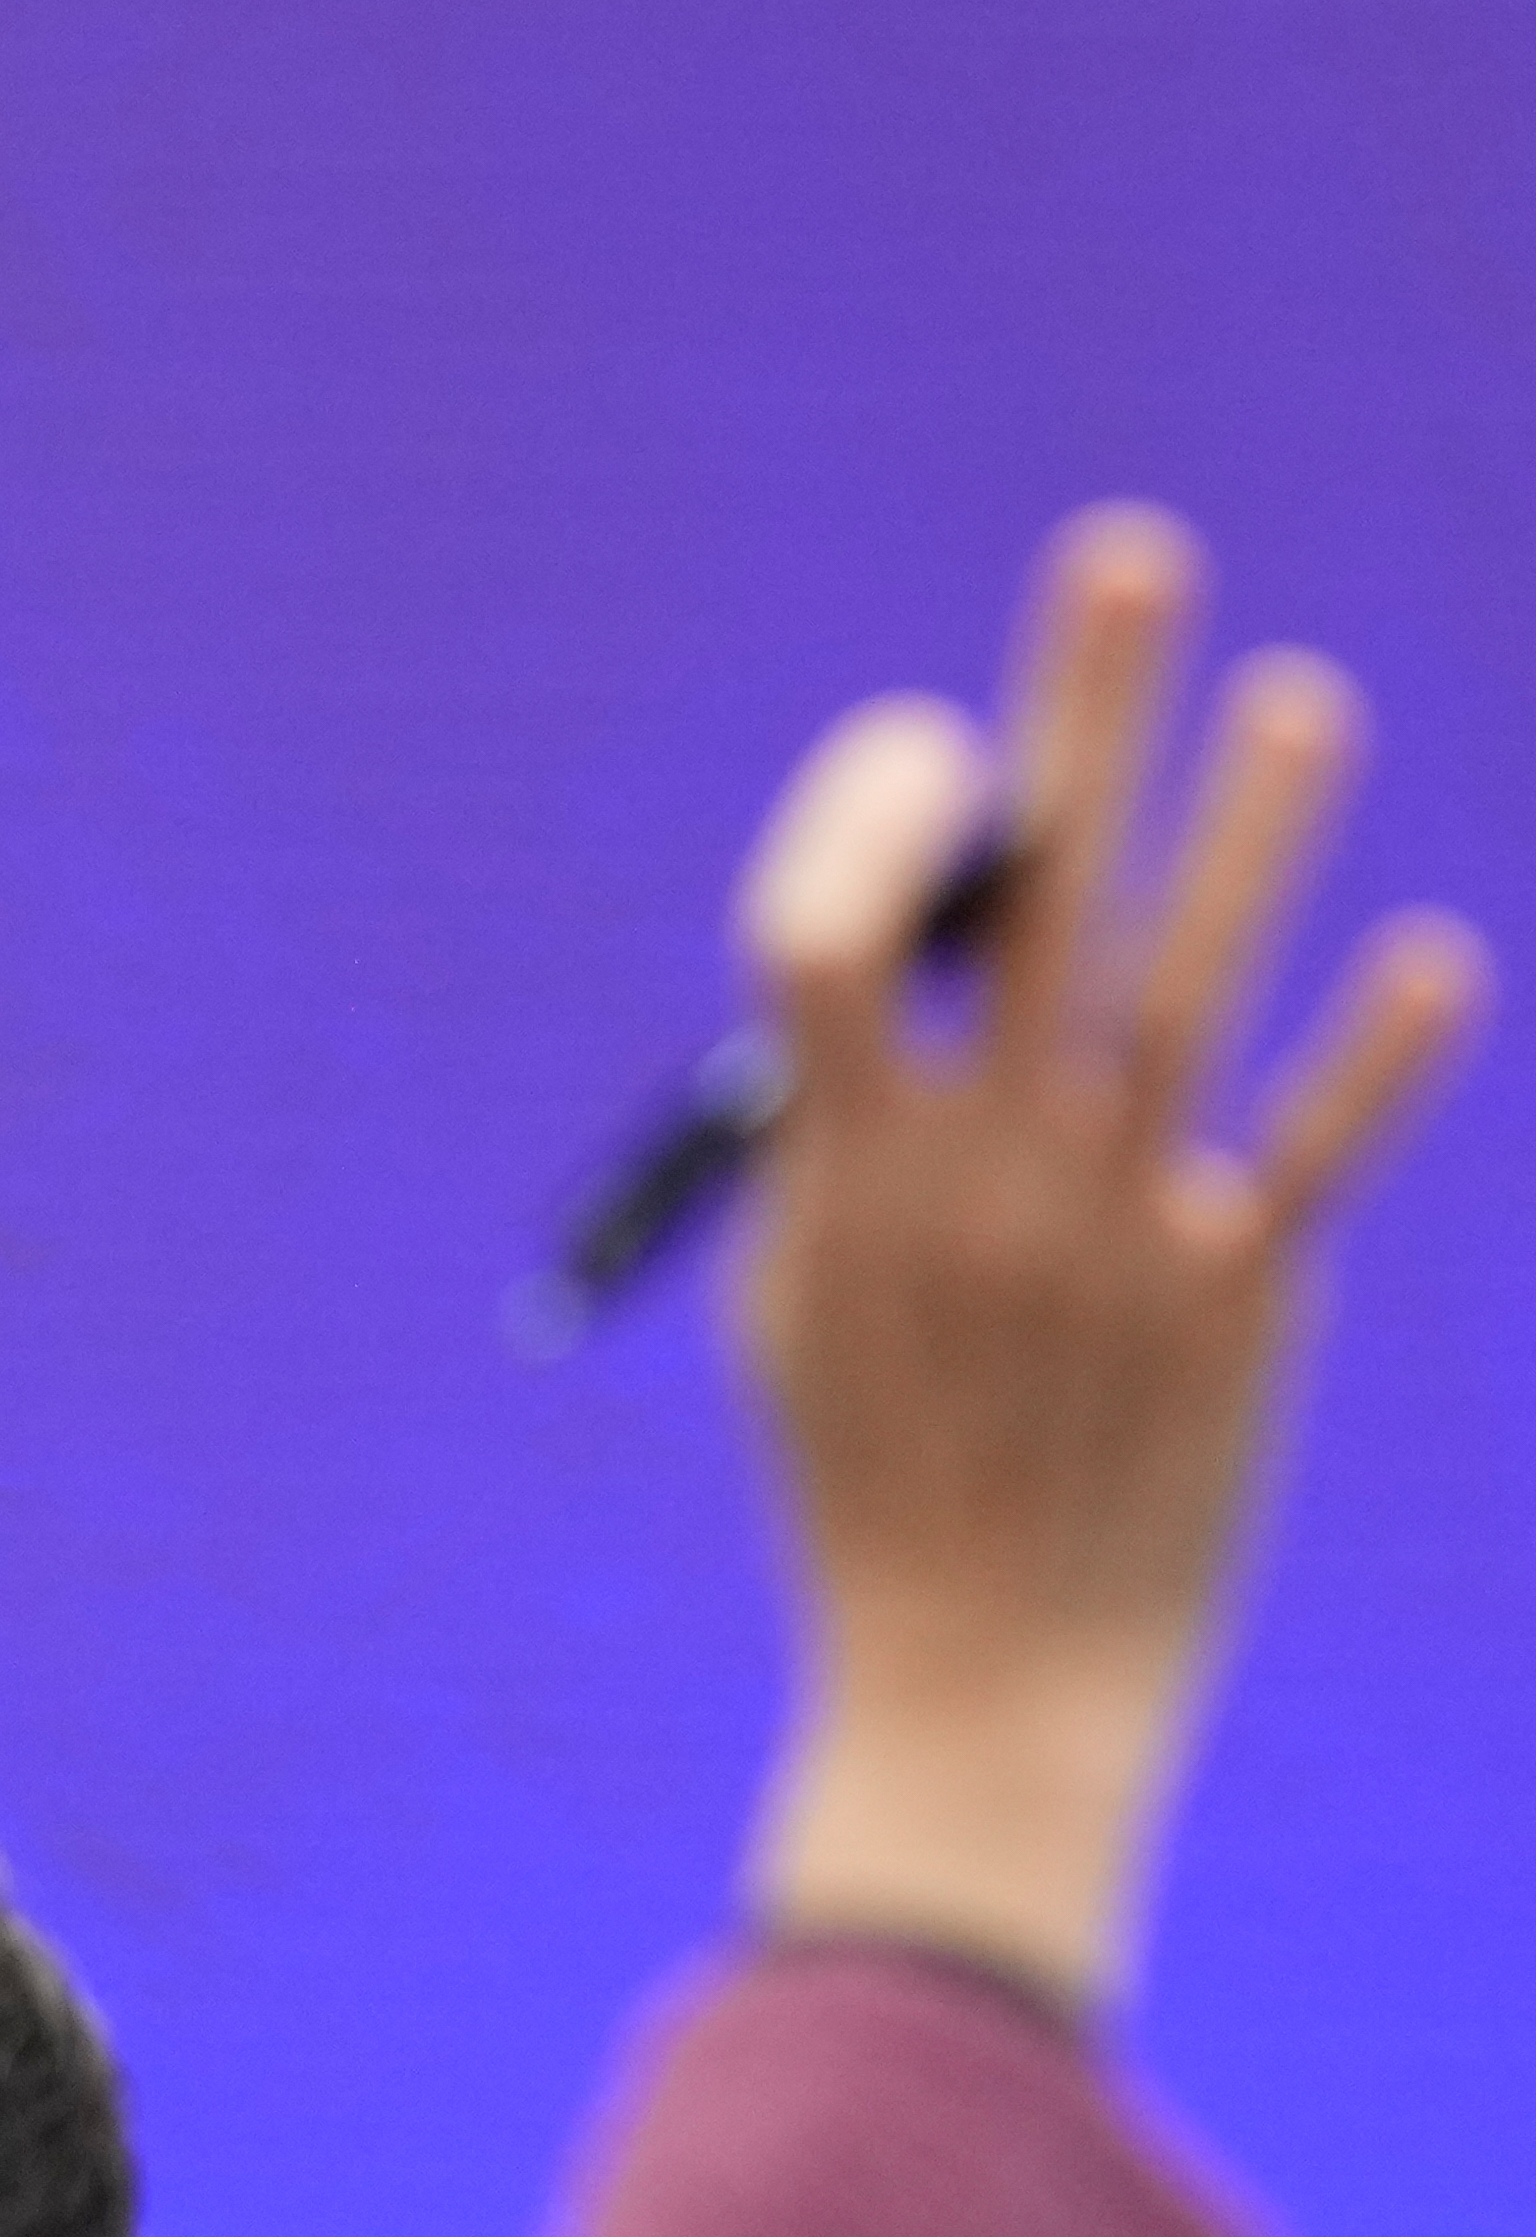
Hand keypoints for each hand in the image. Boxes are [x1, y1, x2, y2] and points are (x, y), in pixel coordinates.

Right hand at [734, 504, 1485, 2005]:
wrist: (980, 1681)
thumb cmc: (866, 1473)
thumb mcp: (798, 1293)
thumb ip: (841, 1139)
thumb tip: (899, 983)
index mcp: (844, 1156)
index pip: (818, 925)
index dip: (864, 808)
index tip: (931, 744)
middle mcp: (980, 1164)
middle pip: (1025, 893)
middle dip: (1075, 713)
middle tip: (1128, 555)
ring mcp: (1113, 1226)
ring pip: (1188, 990)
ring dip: (1249, 835)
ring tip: (1305, 700)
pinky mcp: (1236, 1298)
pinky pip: (1313, 1151)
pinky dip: (1376, 1059)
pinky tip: (1438, 960)